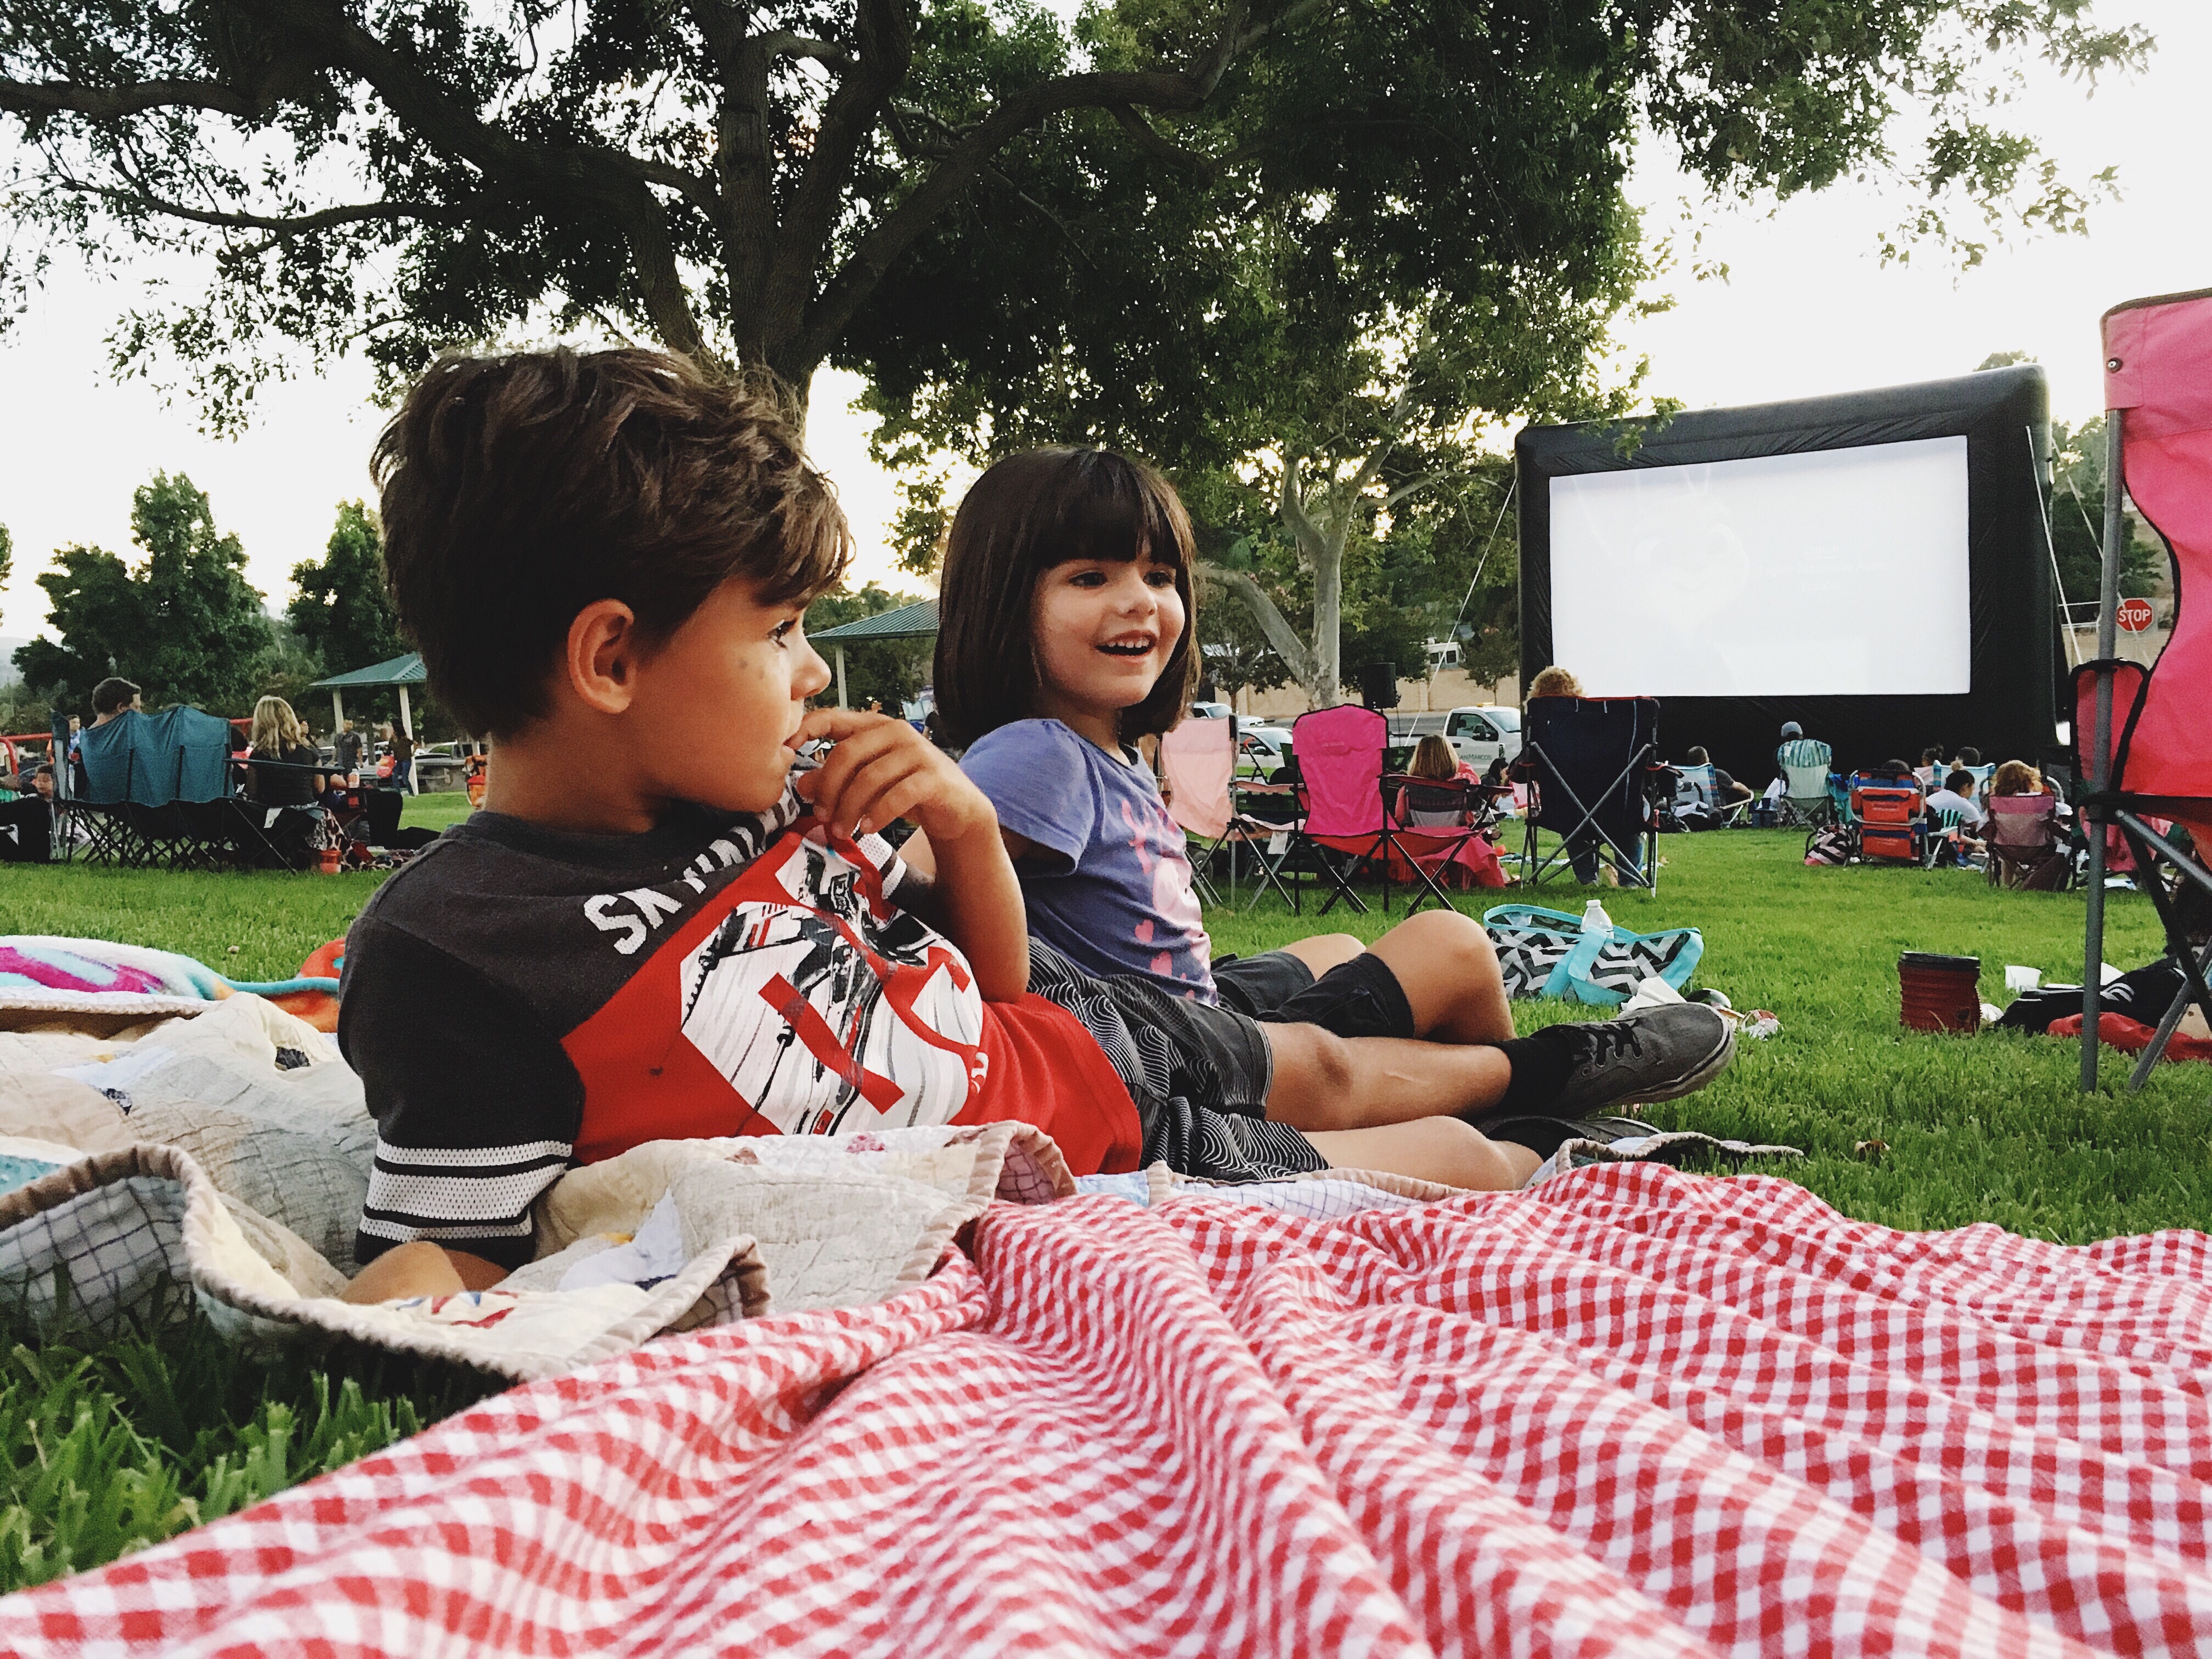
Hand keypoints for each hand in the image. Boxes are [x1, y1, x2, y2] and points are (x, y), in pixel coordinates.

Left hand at [789, 708, 996, 844]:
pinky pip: (896, 795)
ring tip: (842, 831)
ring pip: (868, 778)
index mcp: (874, 726)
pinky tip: (867, 829)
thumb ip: (836, 780)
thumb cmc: (906, 791)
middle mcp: (895, 732)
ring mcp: (916, 752)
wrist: (956, 809)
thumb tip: (802, 784)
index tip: (785, 747)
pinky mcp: (932, 777)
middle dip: (828, 789)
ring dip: (849, 809)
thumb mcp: (867, 785)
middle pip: (846, 754)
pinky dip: (877, 814)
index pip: (833, 718)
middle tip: (822, 817)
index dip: (806, 728)